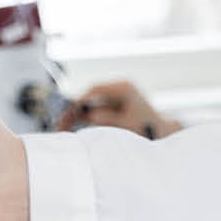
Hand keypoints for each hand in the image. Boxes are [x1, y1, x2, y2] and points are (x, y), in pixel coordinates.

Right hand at [59, 80, 174, 137]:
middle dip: (74, 109)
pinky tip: (70, 126)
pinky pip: (92, 109)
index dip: (80, 100)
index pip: (96, 89)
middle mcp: (118, 88)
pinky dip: (82, 118)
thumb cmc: (147, 128)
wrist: (160, 132)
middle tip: (60, 122)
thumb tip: (91, 117)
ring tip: (61, 126)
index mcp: (124, 87)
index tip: (68, 111)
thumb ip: (110, 120)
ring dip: (76, 114)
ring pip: (88, 103)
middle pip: (89, 95)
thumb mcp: (128, 125)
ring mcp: (113, 96)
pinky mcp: (110, 105)